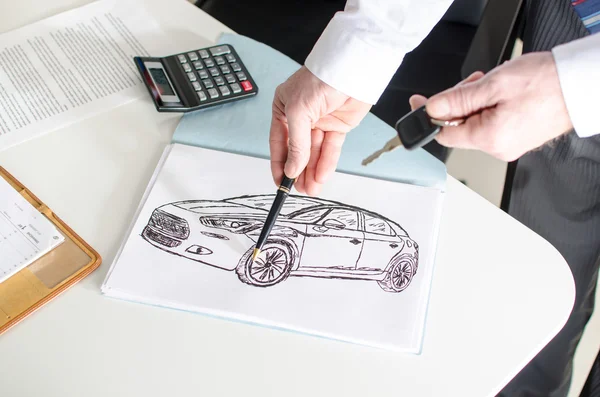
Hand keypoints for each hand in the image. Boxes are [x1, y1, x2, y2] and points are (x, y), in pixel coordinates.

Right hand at [270, 66, 370, 195]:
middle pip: (298, 151)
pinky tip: (321, 176)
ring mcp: (320, 122)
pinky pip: (330, 149)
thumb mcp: (298, 113)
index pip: (278, 142)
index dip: (279, 164)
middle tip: (298, 189)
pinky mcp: (338, 126)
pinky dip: (326, 163)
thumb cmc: (320, 79)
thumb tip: (292, 168)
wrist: (351, 69)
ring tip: (311, 189)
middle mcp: (301, 117)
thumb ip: (296, 144)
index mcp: (284, 109)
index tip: (280, 181)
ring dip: (312, 171)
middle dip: (298, 171)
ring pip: (314, 153)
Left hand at [410, 52, 572, 161]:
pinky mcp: (516, 138)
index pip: (443, 134)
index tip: (420, 103)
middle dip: (459, 102)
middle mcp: (498, 147)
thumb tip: (431, 108)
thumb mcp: (494, 84)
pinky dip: (490, 107)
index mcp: (490, 138)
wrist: (582, 85)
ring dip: (476, 101)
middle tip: (474, 83)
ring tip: (494, 85)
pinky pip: (491, 123)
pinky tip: (503, 93)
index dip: (429, 116)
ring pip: (475, 122)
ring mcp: (508, 145)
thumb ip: (457, 99)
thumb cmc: (548, 83)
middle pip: (459, 127)